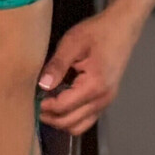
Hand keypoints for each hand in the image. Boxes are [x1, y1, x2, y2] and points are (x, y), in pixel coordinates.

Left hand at [37, 14, 137, 133]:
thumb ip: (57, 65)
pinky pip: (86, 120)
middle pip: (70, 123)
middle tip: (34, 106)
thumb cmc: (97, 32)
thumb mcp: (72, 43)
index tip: (32, 99)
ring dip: (60, 121)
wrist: (122, 28)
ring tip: (46, 107)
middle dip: (50, 118)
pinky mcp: (105, 100)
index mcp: (95, 85)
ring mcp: (106, 102)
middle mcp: (102, 99)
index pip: (63, 107)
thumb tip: (42, 85)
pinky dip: (70, 118)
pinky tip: (59, 104)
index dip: (45, 107)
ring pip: (78, 126)